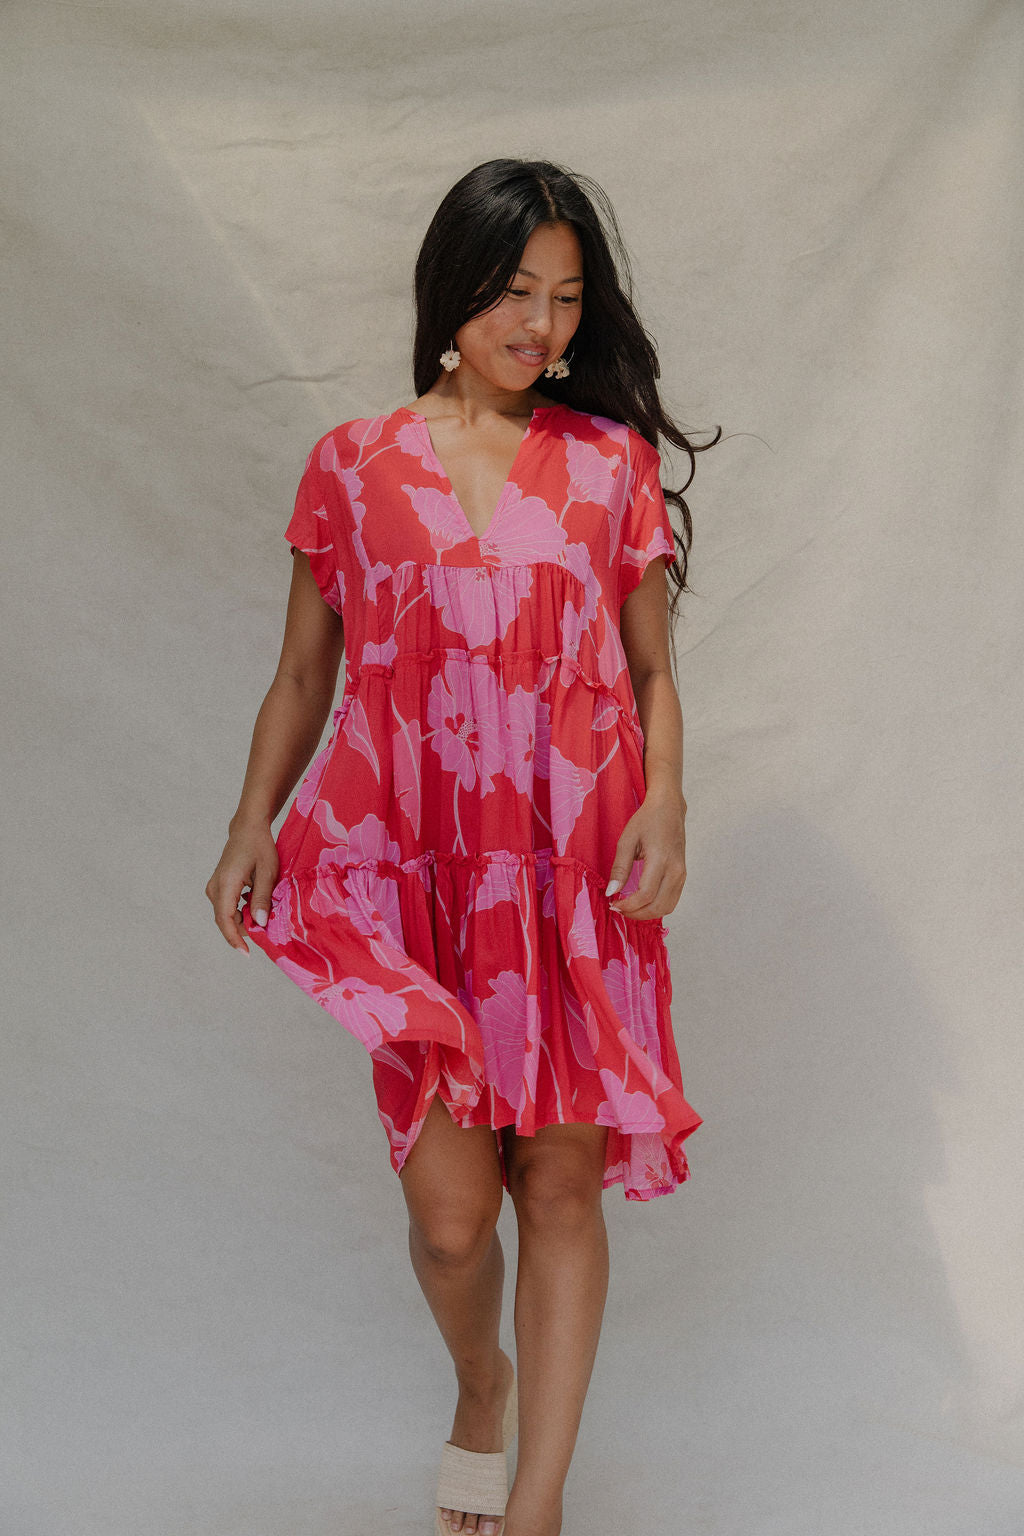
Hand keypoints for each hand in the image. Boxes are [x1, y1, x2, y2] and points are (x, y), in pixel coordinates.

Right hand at [205, 817, 278, 952]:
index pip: (225, 919)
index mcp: (226, 884)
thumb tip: (259, 923)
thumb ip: (262, 898)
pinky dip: (241, 912)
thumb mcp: (267, 872)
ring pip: (226, 915)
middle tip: (266, 930)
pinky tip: (256, 906)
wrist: (247, 829)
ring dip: (243, 920)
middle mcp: (215, 888)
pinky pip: (227, 907)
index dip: (234, 939)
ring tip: (263, 914)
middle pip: (225, 920)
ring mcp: (214, 887)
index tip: (246, 953)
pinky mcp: (217, 887)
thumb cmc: (260, 847)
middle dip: (243, 930)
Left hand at [604, 787, 685, 922]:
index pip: (646, 895)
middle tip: (618, 909)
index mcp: (661, 860)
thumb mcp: (627, 840)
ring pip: (667, 908)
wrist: (669, 809)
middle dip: (636, 914)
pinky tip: (640, 902)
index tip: (613, 904)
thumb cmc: (647, 820)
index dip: (628, 905)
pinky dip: (656, 907)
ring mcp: (682, 874)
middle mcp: (676, 870)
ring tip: (628, 907)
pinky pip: (671, 901)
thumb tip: (611, 892)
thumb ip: (619, 868)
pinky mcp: (683, 876)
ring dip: (646, 913)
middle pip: (658, 907)